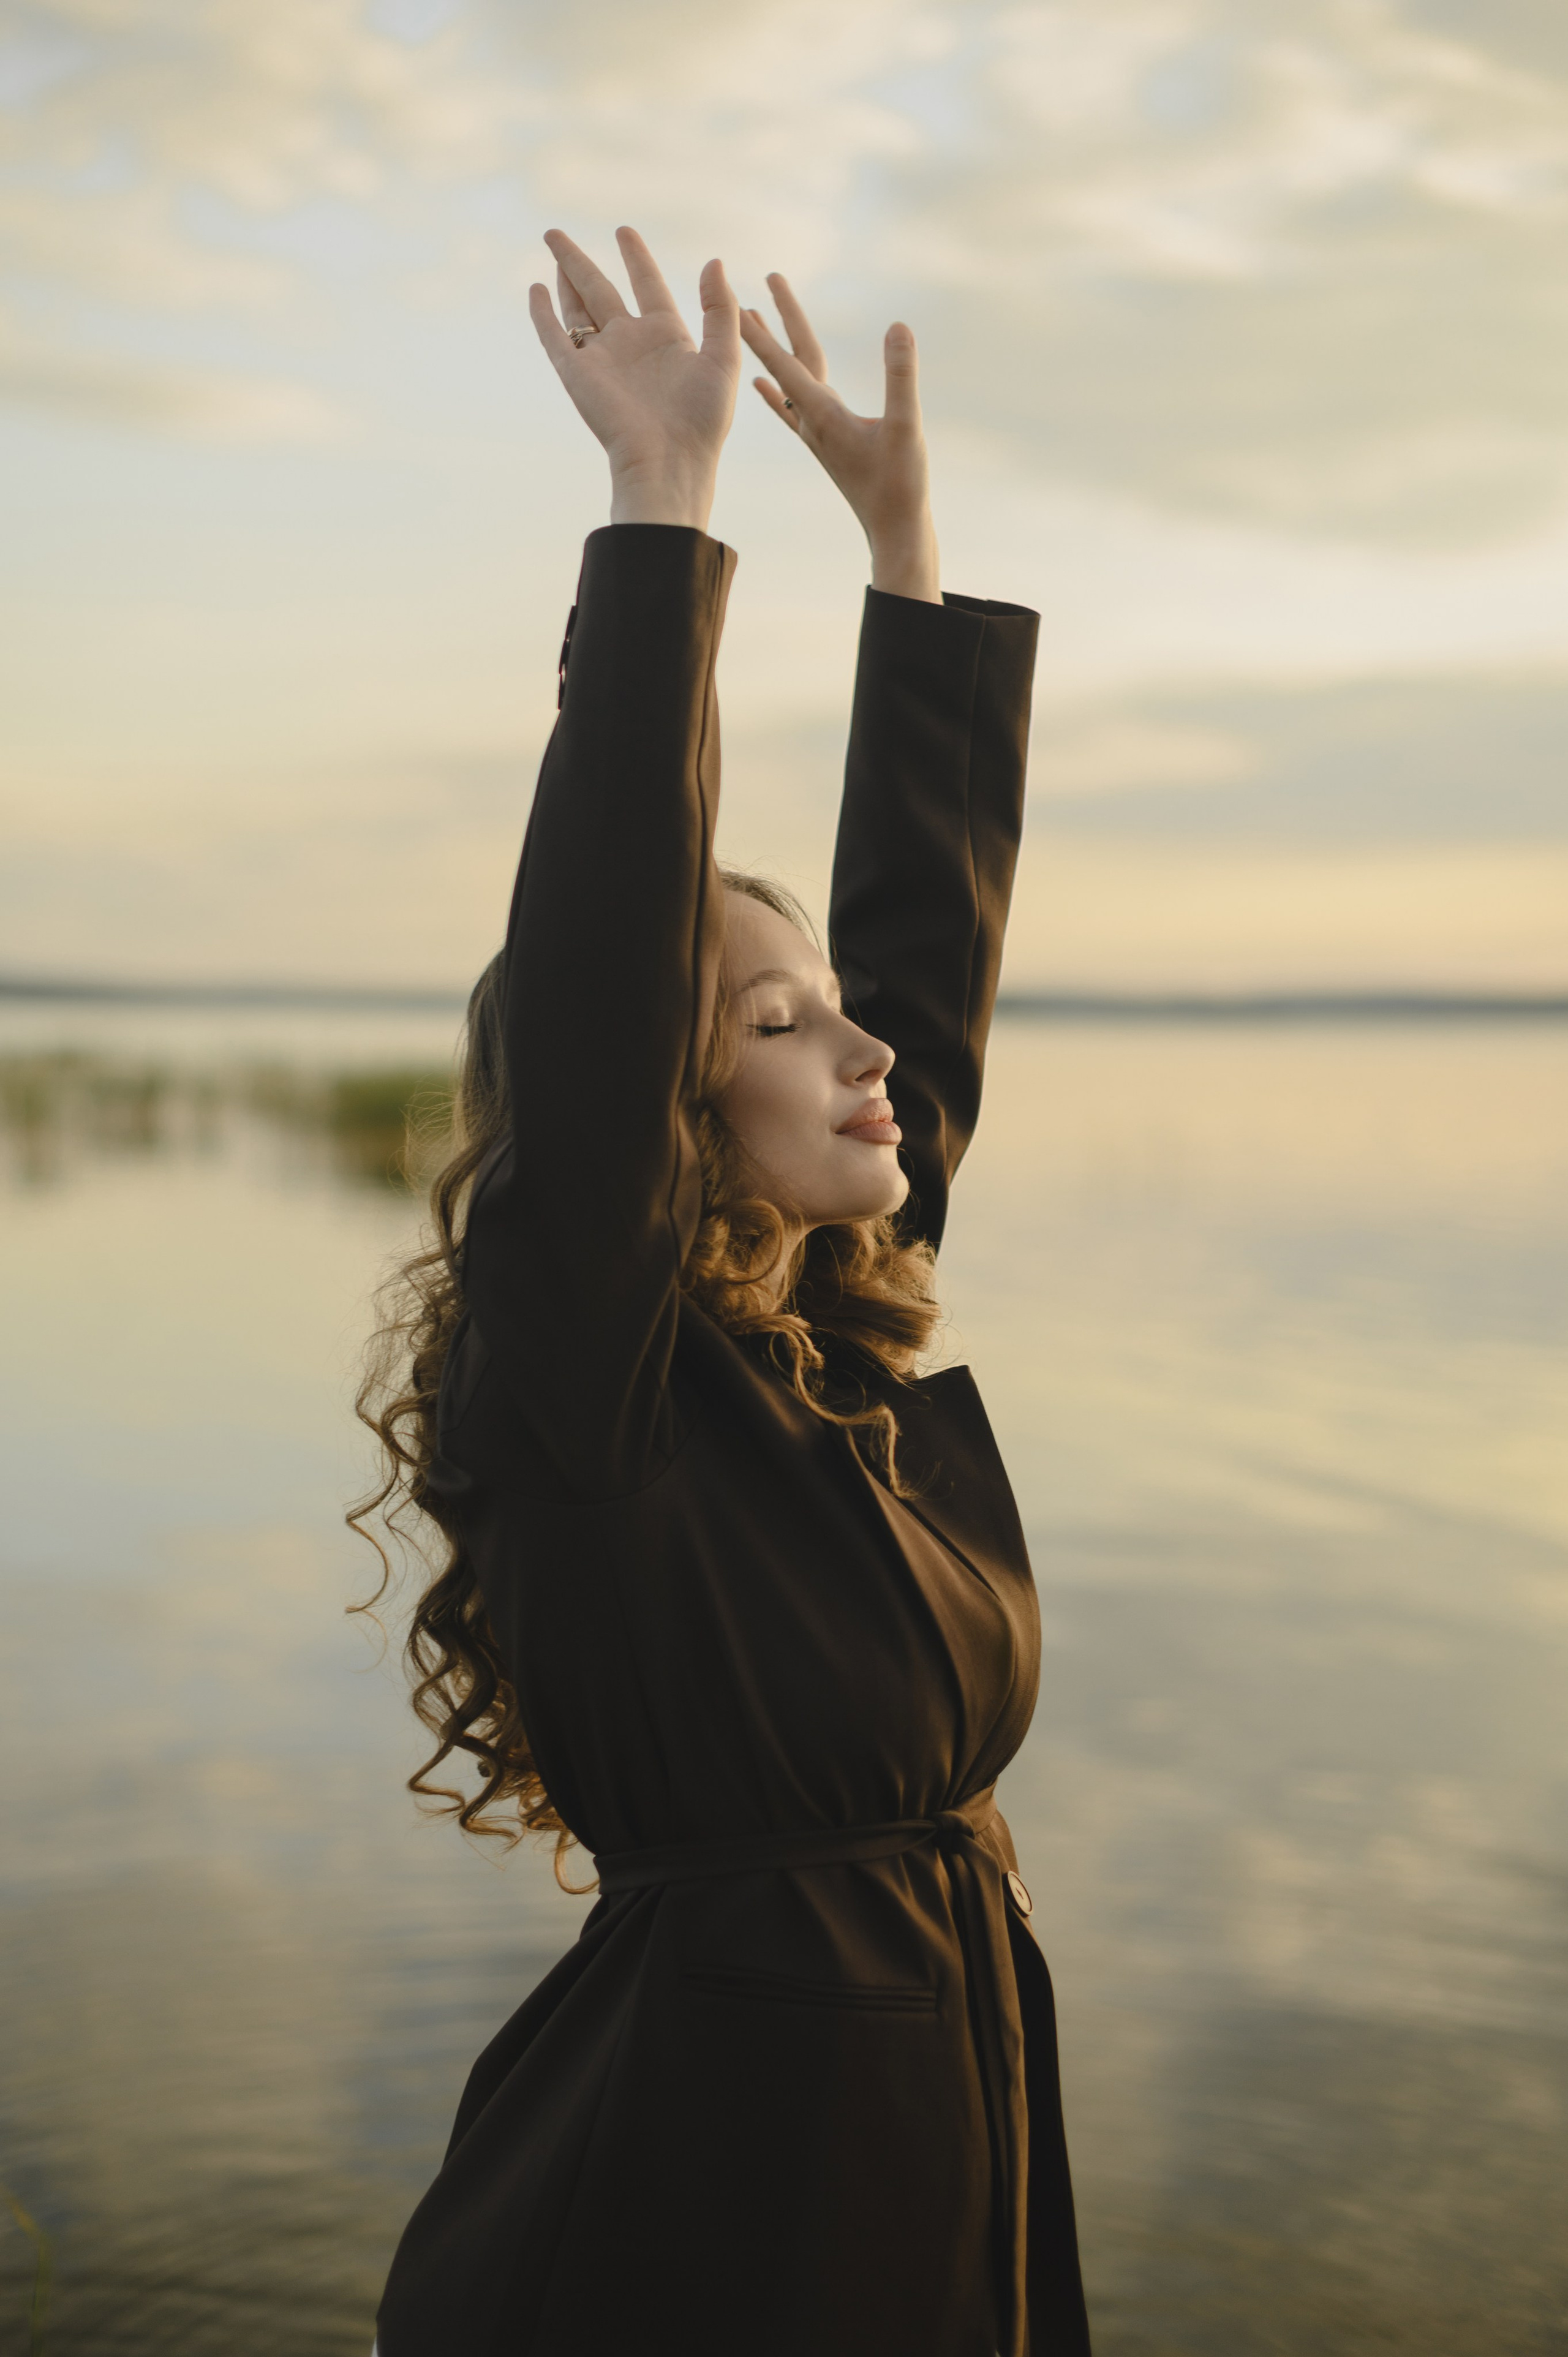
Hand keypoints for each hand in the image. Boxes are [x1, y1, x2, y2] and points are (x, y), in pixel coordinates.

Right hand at [529, 227, 740, 531]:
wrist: (668, 461)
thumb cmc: (702, 419)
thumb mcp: (723, 358)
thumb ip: (720, 309)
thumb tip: (714, 261)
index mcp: (665, 338)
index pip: (647, 286)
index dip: (636, 258)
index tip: (624, 231)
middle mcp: (630, 344)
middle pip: (600, 290)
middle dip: (580, 261)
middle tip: (557, 233)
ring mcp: (601, 358)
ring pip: (576, 307)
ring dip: (563, 276)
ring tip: (551, 247)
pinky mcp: (577, 374)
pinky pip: (555, 337)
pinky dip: (542, 314)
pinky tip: (535, 290)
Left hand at [741, 279, 939, 602]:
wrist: (893, 530)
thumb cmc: (901, 484)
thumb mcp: (906, 426)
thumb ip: (900, 376)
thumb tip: (897, 326)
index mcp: (823, 414)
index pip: (784, 363)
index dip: (760, 331)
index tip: (734, 300)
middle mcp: (811, 420)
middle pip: (786, 361)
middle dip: (769, 323)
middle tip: (751, 287)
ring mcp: (815, 432)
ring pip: (787, 379)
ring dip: (769, 348)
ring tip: (751, 319)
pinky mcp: (824, 443)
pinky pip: (790, 409)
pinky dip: (773, 391)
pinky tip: (758, 384)